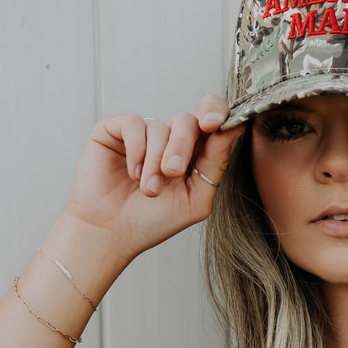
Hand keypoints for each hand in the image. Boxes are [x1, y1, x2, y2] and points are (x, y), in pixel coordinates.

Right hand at [65, 94, 243, 262]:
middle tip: (172, 173)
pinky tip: (132, 173)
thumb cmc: (154, 221)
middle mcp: (169, 139)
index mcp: (193, 153)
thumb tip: (235, 127)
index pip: (212, 118)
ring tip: (148, 189)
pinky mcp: (115, 130)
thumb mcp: (196, 198)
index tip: (214, 124)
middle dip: (182, 147)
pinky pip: (134, 124)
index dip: (217, 113)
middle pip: (187, 121)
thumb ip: (216, 164)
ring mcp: (142, 134)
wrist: (112, 234)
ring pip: (160, 126)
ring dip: (155, 161)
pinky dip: (137, 150)